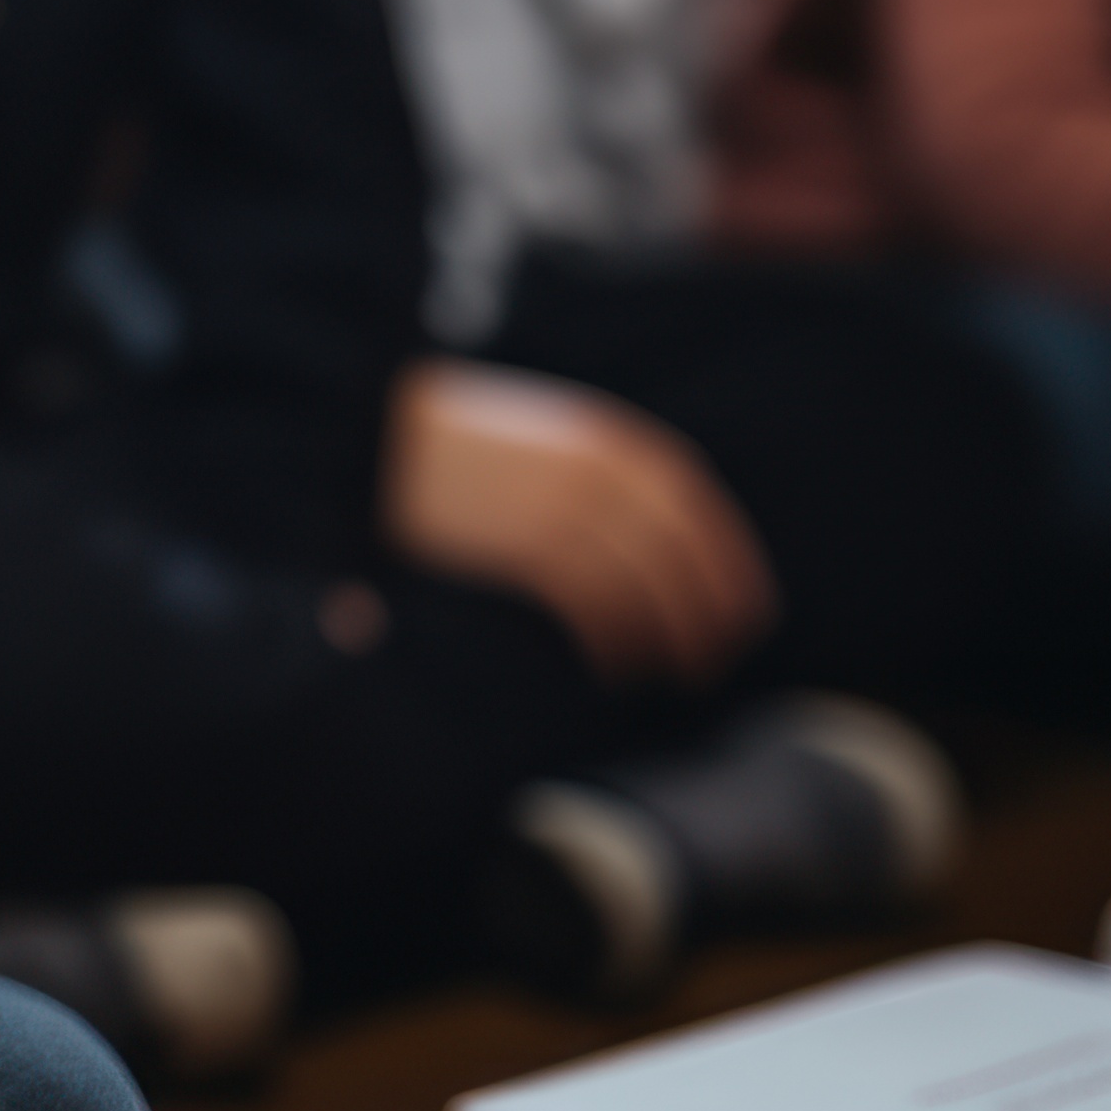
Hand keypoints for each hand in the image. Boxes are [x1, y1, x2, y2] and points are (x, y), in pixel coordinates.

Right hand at [385, 357, 774, 690]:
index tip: (741, 608)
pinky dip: (612, 644)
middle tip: (712, 661)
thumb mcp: (535, 439)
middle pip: (677, 554)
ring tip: (666, 675)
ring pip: (641, 588)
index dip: (725, 563)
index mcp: (599, 439)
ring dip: (663, 639)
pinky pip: (592, 607)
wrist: (370, 434)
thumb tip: (646, 545)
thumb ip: (590, 476)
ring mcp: (559, 507)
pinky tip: (612, 669)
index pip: (690, 506)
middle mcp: (591, 470)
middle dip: (706, 613)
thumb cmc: (444, 447)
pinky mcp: (524, 545)